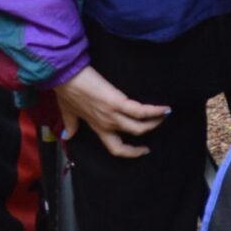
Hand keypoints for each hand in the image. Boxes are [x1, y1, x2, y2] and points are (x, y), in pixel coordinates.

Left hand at [53, 66, 169, 158]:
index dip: (131, 152)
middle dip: (149, 131)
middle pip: (133, 135)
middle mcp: (107, 124)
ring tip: (165, 114)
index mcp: (97, 127)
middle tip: (160, 124)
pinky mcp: (118, 103)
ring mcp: (112, 115)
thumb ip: (71, 124)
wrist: (65, 77)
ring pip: (139, 127)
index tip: (143, 150)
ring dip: (154, 121)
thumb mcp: (68, 112)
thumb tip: (68, 135)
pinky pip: (140, 111)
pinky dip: (155, 110)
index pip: (116, 148)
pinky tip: (165, 108)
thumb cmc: (66, 92)